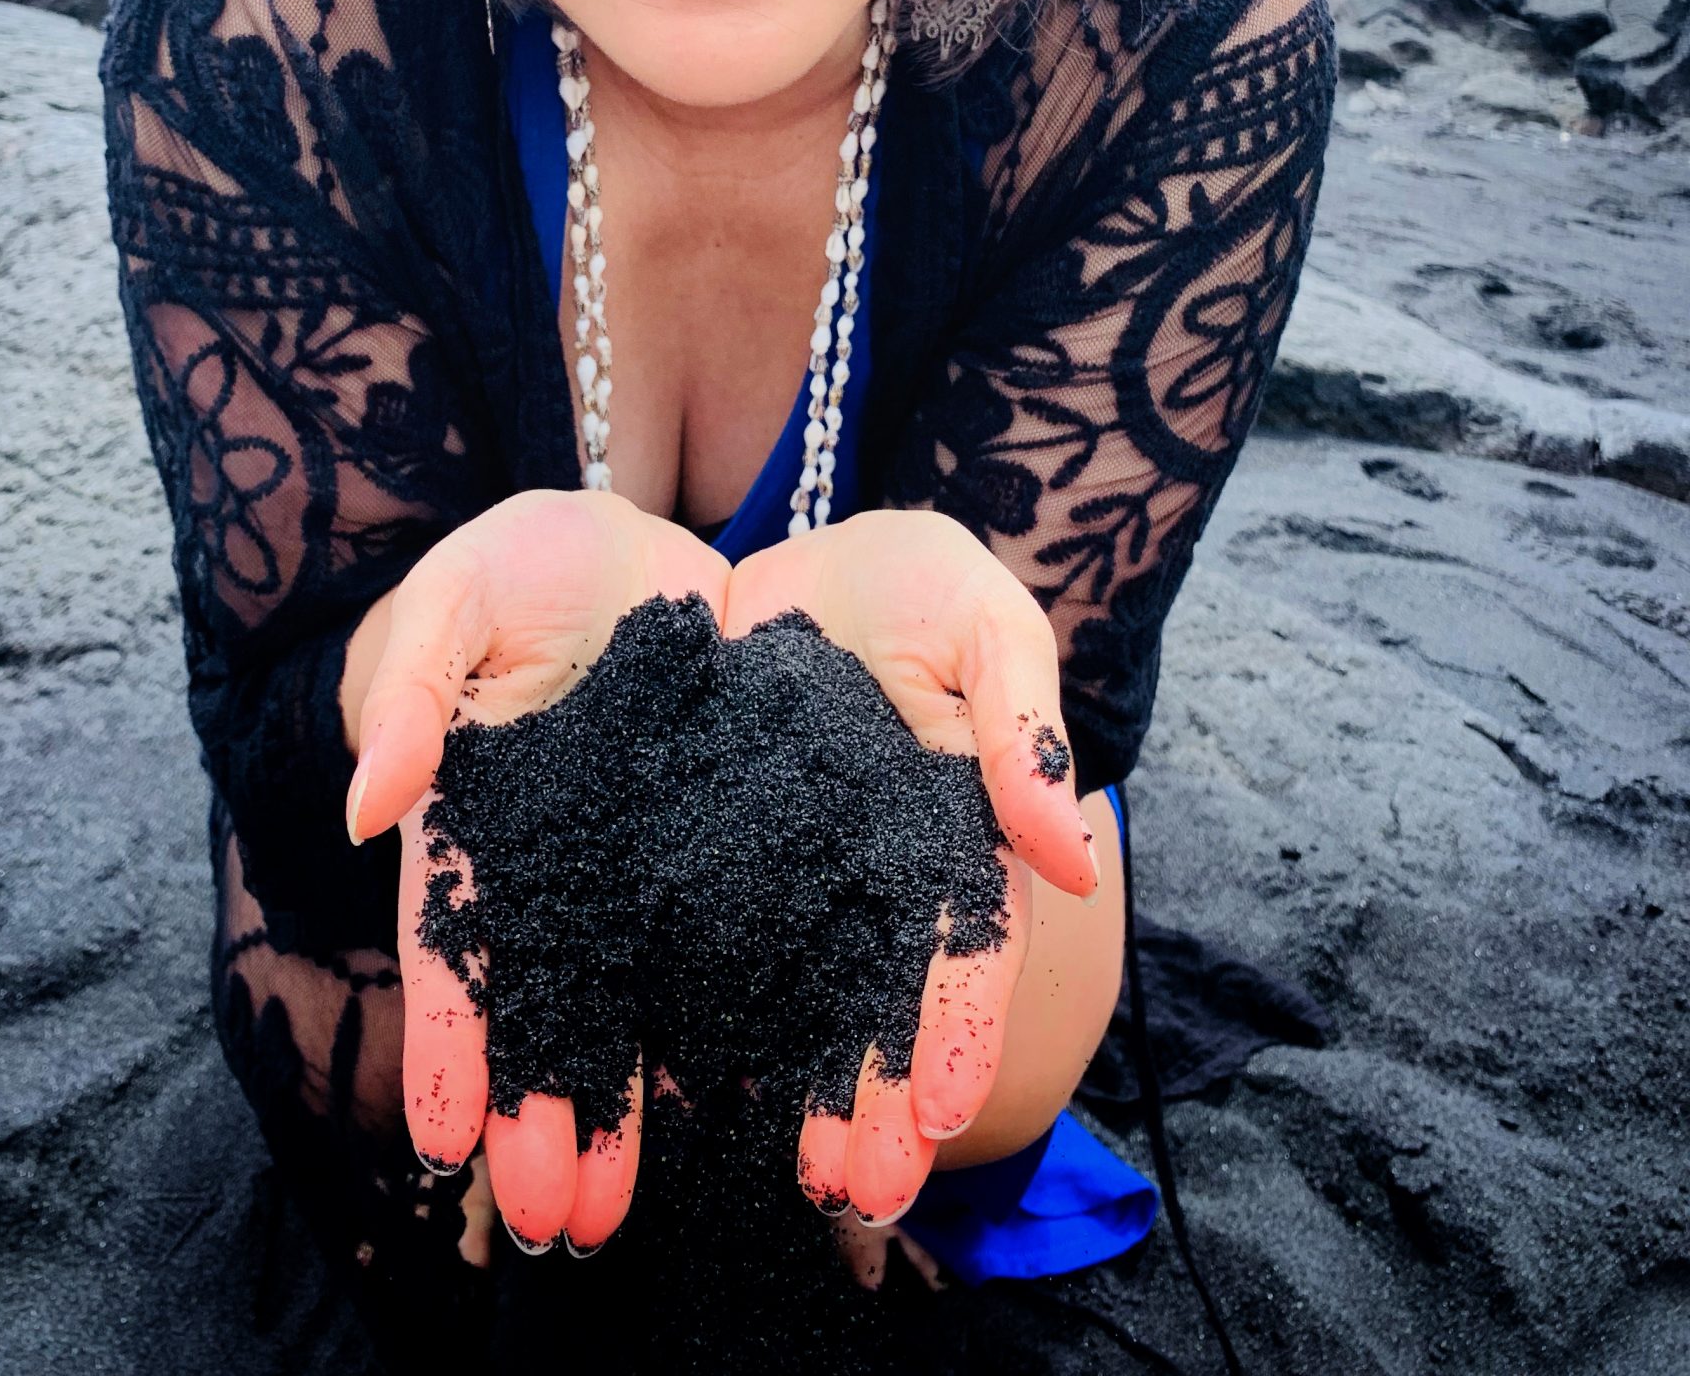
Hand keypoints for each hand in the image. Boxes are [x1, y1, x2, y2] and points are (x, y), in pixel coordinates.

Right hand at [344, 488, 729, 1251]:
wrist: (647, 535)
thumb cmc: (527, 557)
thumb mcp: (457, 595)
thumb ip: (414, 686)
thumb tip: (372, 810)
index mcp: (480, 819)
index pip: (458, 941)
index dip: (451, 1039)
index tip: (448, 1139)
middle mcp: (563, 865)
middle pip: (551, 999)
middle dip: (551, 1109)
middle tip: (562, 1218)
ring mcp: (647, 864)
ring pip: (639, 997)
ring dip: (633, 1102)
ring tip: (635, 1209)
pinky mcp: (730, 843)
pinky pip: (736, 941)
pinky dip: (738, 1022)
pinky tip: (748, 1104)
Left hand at [723, 508, 1097, 1226]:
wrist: (808, 545)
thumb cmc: (922, 580)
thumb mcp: (987, 625)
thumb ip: (1022, 726)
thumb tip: (1078, 856)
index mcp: (949, 834)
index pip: (962, 946)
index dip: (953, 1029)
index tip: (941, 1114)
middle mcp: (867, 874)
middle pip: (872, 999)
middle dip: (869, 1100)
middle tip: (853, 1195)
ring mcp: (783, 867)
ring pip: (784, 993)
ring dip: (782, 1088)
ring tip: (771, 1182)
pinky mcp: (702, 846)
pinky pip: (687, 938)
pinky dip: (679, 1014)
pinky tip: (663, 1088)